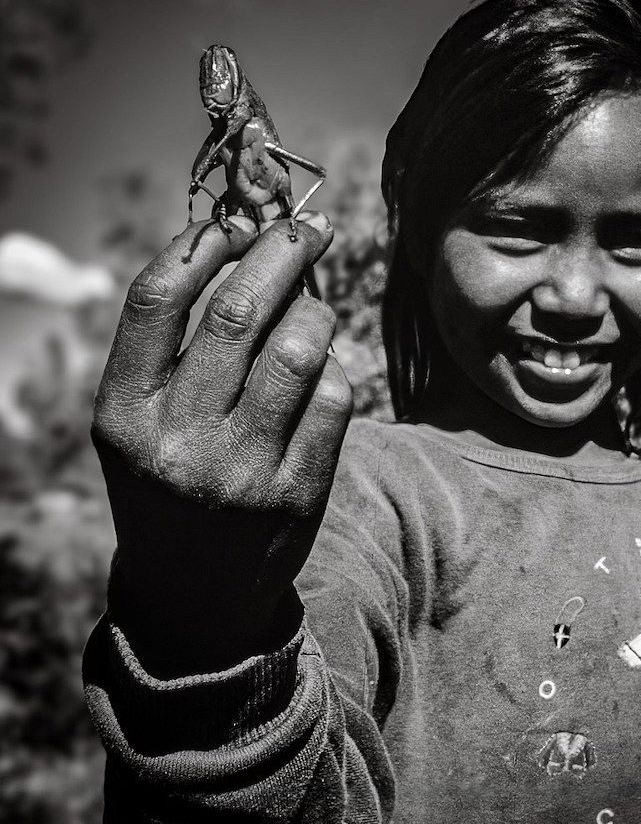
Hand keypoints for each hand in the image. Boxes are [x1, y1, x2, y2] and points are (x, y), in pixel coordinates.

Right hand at [91, 213, 351, 676]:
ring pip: (297, 348)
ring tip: (315, 306)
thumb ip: (169, 348)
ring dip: (316, 309)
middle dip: (279, 252)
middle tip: (304, 230)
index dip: (199, 245)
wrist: (194, 599)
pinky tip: (322, 369)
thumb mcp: (138, 426)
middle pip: (236, 312)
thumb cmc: (166, 486)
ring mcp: (241, 471)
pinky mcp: (298, 493)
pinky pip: (334, 396)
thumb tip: (239, 246)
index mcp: (123, 415)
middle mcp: (178, 441)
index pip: (155, 301)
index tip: (233, 224)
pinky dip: (335, 366)